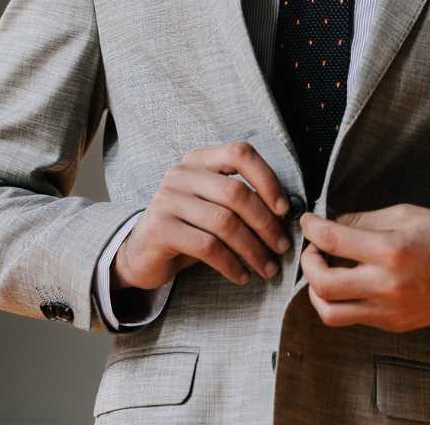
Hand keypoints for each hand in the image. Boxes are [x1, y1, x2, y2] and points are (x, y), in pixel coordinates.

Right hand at [113, 142, 292, 290]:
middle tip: (282, 247)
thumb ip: (242, 201)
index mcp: (199, 159)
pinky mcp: (160, 229)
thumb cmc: (189, 227)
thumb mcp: (214, 205)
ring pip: (224, 222)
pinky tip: (241, 276)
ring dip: (252, 249)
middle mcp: (182, 173)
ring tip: (267, 268)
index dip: (267, 179)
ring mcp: (167, 199)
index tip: (284, 210)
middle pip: (236, 192)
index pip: (240, 153)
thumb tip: (288, 214)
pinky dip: (231, 264)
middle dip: (265, 223)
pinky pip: (207, 247)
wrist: (141, 253)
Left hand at [299, 204, 429, 332]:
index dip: (313, 228)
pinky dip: (342, 301)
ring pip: (331, 312)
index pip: (333, 240)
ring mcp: (389, 310)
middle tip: (313, 248)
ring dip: (318, 291)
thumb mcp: (405, 214)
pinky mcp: (394, 325)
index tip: (309, 221)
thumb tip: (334, 223)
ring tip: (324, 271)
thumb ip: (364, 221)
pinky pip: (355, 318)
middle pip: (322, 284)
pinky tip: (348, 282)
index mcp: (390, 250)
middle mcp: (386, 285)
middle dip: (308, 263)